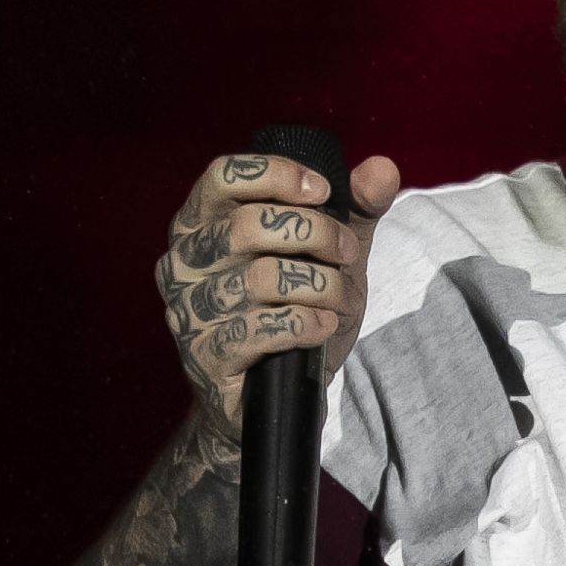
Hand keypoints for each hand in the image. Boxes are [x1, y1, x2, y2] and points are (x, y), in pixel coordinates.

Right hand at [154, 151, 402, 441]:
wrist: (276, 396)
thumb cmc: (295, 309)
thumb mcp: (332, 252)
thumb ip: (355, 208)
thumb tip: (383, 168)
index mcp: (201, 224)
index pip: (223, 176)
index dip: (277, 174)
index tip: (323, 191)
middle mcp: (182, 262)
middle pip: (248, 225)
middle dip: (316, 234)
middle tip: (346, 254)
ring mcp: (188, 312)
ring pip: (260, 278)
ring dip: (320, 285)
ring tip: (340, 298)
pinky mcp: (206, 357)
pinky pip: (259, 330)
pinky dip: (305, 323)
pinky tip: (323, 325)